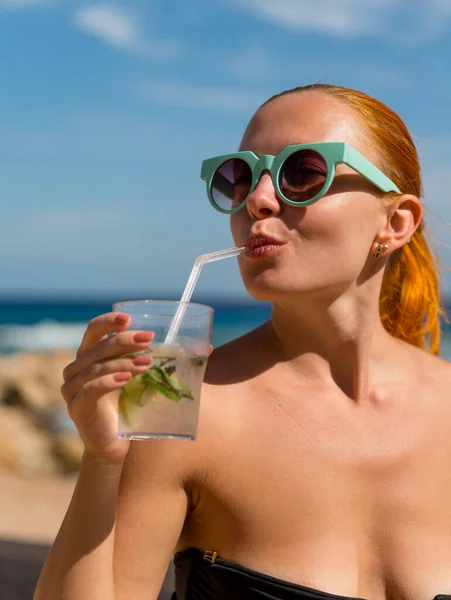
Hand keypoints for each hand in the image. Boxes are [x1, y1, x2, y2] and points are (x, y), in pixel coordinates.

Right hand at [61, 312, 153, 463]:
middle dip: (124, 340)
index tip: (130, 319)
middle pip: (98, 346)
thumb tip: (208, 348)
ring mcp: (72, 387)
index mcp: (89, 355)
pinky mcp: (76, 406)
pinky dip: (109, 381)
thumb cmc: (131, 407)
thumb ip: (164, 360)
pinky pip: (91, 388)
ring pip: (97, 367)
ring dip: (124, 362)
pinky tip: (126, 379)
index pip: (93, 330)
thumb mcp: (144, 378)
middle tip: (148, 339)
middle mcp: (76, 368)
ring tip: (147, 363)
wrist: (116, 444)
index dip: (109, 321)